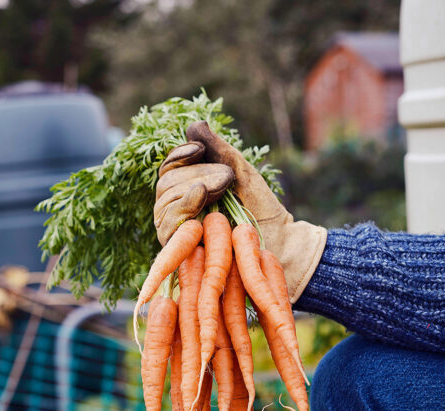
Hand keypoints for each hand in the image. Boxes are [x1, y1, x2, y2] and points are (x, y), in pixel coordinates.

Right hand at [163, 121, 326, 302]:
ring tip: (222, 186)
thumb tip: (194, 125)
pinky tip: (199, 196)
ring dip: (192, 187)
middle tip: (226, 176)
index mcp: (187, 190)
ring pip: (165, 202)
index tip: (200, 148)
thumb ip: (218, 150)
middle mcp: (175, 210)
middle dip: (195, 173)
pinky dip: (182, 208)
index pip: (169, 168)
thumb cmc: (262, 209)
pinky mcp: (176, 251)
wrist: (280, 243)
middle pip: (166, 184)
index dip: (179, 156)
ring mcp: (174, 231)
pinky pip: (167, 226)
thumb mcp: (241, 172)